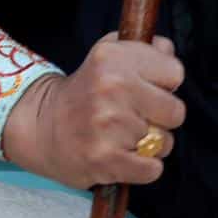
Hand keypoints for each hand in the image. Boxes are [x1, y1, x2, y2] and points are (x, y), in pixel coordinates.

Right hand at [2, 33, 184, 189]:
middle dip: (160, 117)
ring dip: (149, 144)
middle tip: (135, 115)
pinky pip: (153, 169)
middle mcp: (112, 87)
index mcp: (114, 57)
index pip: (175, 72)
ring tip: (123, 135)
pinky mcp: (105, 159)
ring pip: (164, 142)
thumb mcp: (107, 54)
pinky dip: (143, 167)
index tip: (144, 88)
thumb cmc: (84, 91)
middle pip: (176, 111)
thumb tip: (168, 51)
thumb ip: (143, 48)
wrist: (41, 126)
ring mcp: (108, 125)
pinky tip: (123, 155)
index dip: (163, 83)